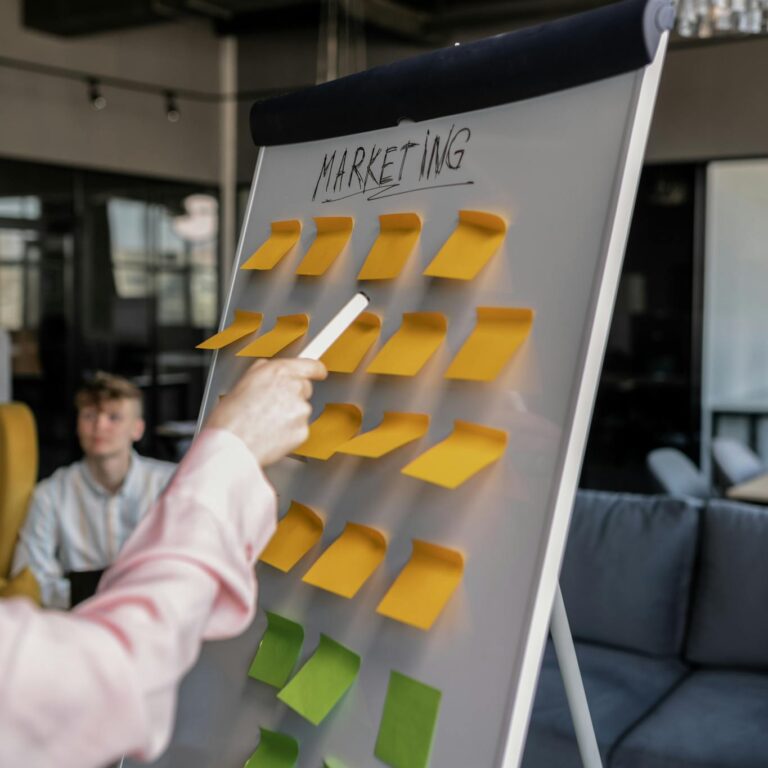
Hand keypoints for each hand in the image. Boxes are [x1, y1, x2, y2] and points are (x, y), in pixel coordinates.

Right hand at [206, 358, 326, 465]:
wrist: (232, 446)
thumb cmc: (231, 418)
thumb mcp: (243, 382)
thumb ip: (264, 372)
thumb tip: (270, 369)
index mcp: (278, 372)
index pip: (311, 365)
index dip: (315, 370)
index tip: (318, 372)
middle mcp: (293, 388)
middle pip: (305, 388)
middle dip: (292, 396)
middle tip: (271, 407)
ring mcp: (301, 410)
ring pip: (301, 410)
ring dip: (289, 416)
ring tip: (266, 423)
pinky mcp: (303, 431)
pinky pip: (299, 429)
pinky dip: (289, 433)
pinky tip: (271, 434)